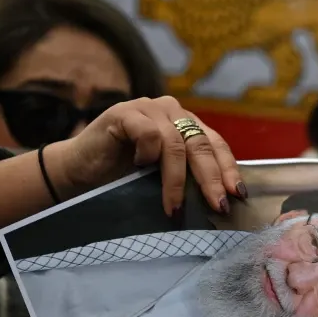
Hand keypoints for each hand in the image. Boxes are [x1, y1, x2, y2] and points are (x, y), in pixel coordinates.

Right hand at [50, 96, 244, 214]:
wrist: (79, 172)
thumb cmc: (122, 177)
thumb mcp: (163, 176)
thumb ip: (188, 176)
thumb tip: (222, 201)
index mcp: (185, 124)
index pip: (215, 144)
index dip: (228, 169)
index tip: (238, 195)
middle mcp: (171, 111)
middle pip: (200, 145)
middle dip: (212, 179)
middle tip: (218, 206)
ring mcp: (148, 108)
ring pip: (176, 145)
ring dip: (177, 181)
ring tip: (174, 208)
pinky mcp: (125, 112)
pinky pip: (149, 135)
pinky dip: (148, 155)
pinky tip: (140, 167)